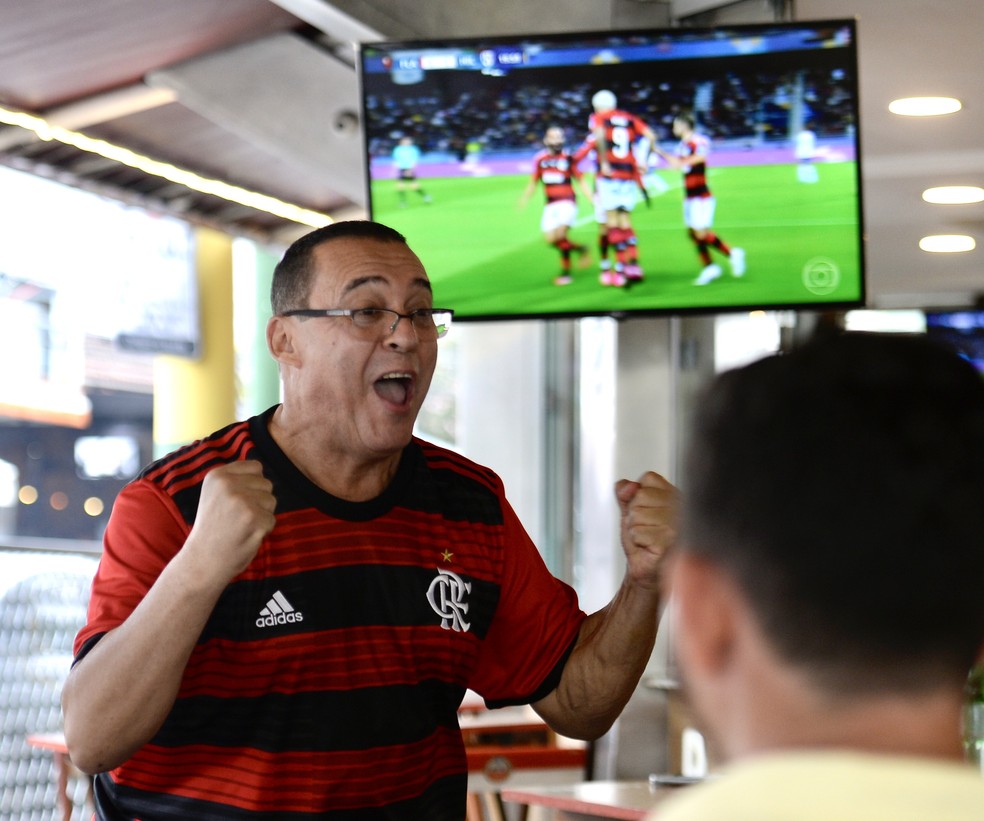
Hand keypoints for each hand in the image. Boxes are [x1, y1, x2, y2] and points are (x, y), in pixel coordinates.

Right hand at [183, 460, 276, 584]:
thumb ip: (235, 478)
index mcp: (217, 475)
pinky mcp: (254, 520)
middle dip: (258, 501)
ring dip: (261, 515)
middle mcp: (228, 485)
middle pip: (266, 484)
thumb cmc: (214, 527)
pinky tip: (245, 536)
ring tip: (240, 526)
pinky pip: (272, 520)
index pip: (256, 467)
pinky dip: (263, 531)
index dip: (252, 486)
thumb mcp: (215, 493)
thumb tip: (260, 467)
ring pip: (271, 501)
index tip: (234, 502)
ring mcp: (242, 502)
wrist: (203, 560)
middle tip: (236, 518)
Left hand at [615, 471, 676, 590]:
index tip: (648, 513)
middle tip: (647, 530)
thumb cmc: (644, 543)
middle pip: (640, 496)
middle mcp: (683, 507)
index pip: (649, 479)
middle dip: (634, 515)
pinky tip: (650, 548)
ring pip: (637, 514)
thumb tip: (626, 486)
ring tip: (648, 540)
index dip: (638, 497)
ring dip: (636, 530)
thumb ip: (626, 493)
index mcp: (677, 495)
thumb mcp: (631, 511)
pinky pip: (638, 532)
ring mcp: (679, 524)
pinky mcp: (670, 542)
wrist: (648, 573)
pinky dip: (638, 542)